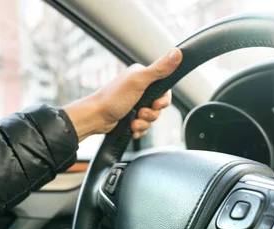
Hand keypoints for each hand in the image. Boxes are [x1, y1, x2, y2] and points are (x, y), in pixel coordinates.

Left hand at [64, 48, 181, 141]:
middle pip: (159, 106)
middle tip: (140, 113)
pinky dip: (138, 129)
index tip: (156, 104)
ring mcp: (134, 104)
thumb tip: (177, 53)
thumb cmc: (112, 98)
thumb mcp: (139, 81)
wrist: (95, 118)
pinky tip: (131, 127)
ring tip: (132, 122)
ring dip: (143, 123)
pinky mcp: (130, 117)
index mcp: (142, 76)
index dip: (163, 101)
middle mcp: (139, 89)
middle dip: (151, 114)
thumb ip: (159, 69)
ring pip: (151, 117)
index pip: (165, 89)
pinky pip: (144, 126)